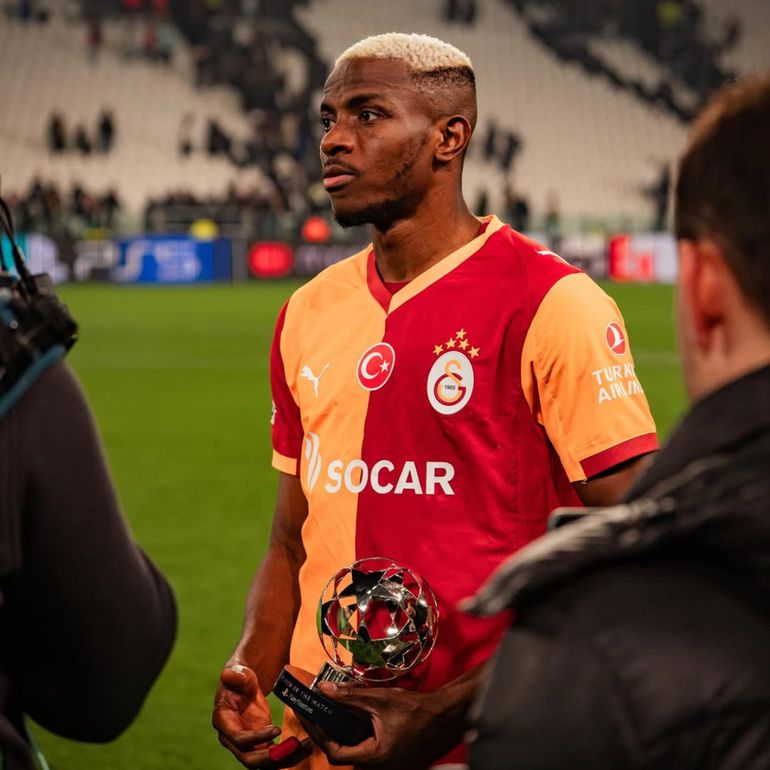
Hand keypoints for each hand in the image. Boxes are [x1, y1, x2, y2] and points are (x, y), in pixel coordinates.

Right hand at [213, 664, 311, 767]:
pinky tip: (306, 747)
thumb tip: (226, 674)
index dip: (256, 738)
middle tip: (294, 745)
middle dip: (272, 757)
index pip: (238, 738)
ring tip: (306, 747)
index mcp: (223, 722)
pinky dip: (290, 755)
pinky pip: (274, 757)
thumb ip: (235, 676)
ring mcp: (248, 745)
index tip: (276, 729)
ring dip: (285, 758)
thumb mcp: (239, 673)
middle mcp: (232, 740)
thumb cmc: (240, 678)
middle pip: (250, 759)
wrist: (246, 686)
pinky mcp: (261, 746)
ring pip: (264, 763)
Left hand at [298, 681, 448, 769]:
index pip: (334, 751)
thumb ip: (350, 696)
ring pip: (355, 749)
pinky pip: (367, 747)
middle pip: (343, 752)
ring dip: (343, 731)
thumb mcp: (379, 700)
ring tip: (332, 710)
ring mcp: (385, 764)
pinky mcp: (390, 757)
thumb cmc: (416, 709)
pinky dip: (357, 732)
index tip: (309, 715)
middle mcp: (377, 766)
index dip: (319, 733)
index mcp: (373, 757)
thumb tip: (324, 690)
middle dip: (328, 731)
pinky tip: (354, 715)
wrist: (445, 716)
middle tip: (316, 711)